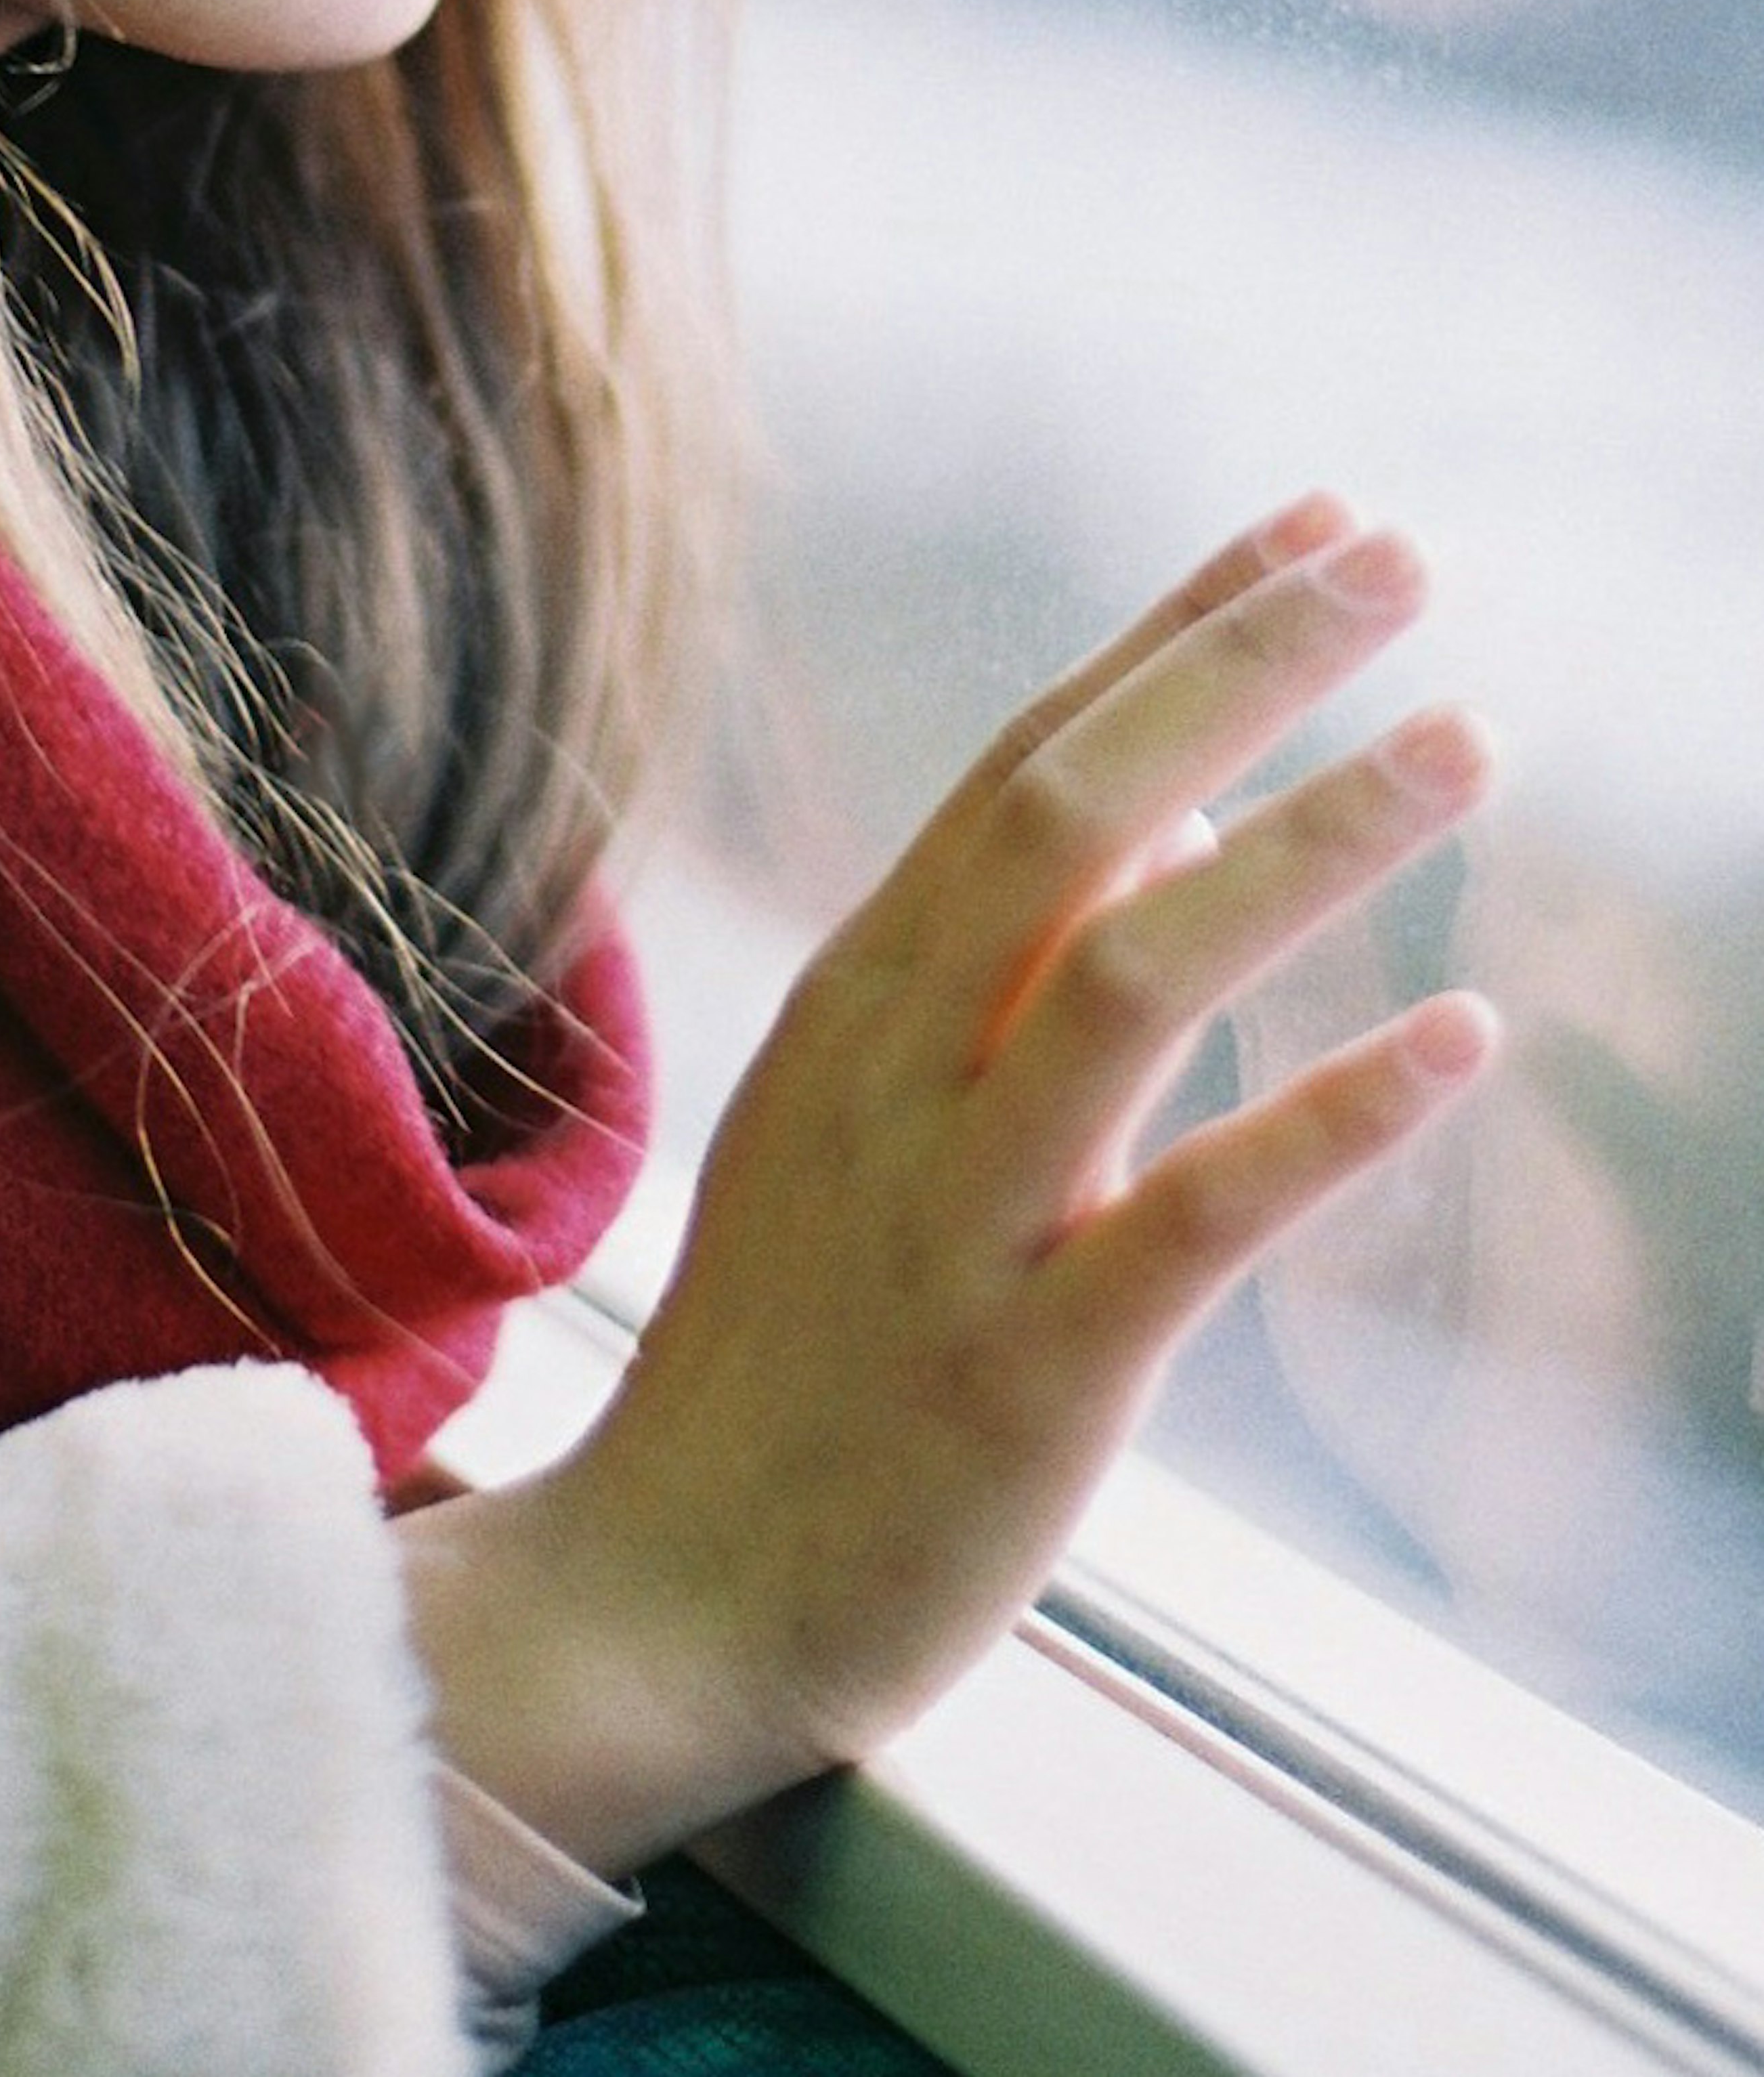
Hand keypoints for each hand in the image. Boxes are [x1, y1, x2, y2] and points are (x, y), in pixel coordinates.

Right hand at [399, 491, 1496, 1872]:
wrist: (661, 1595)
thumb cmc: (781, 1351)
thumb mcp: (851, 1120)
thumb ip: (989, 971)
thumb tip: (1173, 820)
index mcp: (860, 997)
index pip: (1031, 760)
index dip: (1176, 634)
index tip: (1307, 529)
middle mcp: (897, 1072)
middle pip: (1067, 810)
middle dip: (1237, 666)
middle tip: (1393, 554)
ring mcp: (953, 1217)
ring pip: (1127, 974)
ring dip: (1307, 842)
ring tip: (1463, 740)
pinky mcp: (1022, 1371)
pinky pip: (1188, 1217)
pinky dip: (1328, 1119)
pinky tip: (1457, 1035)